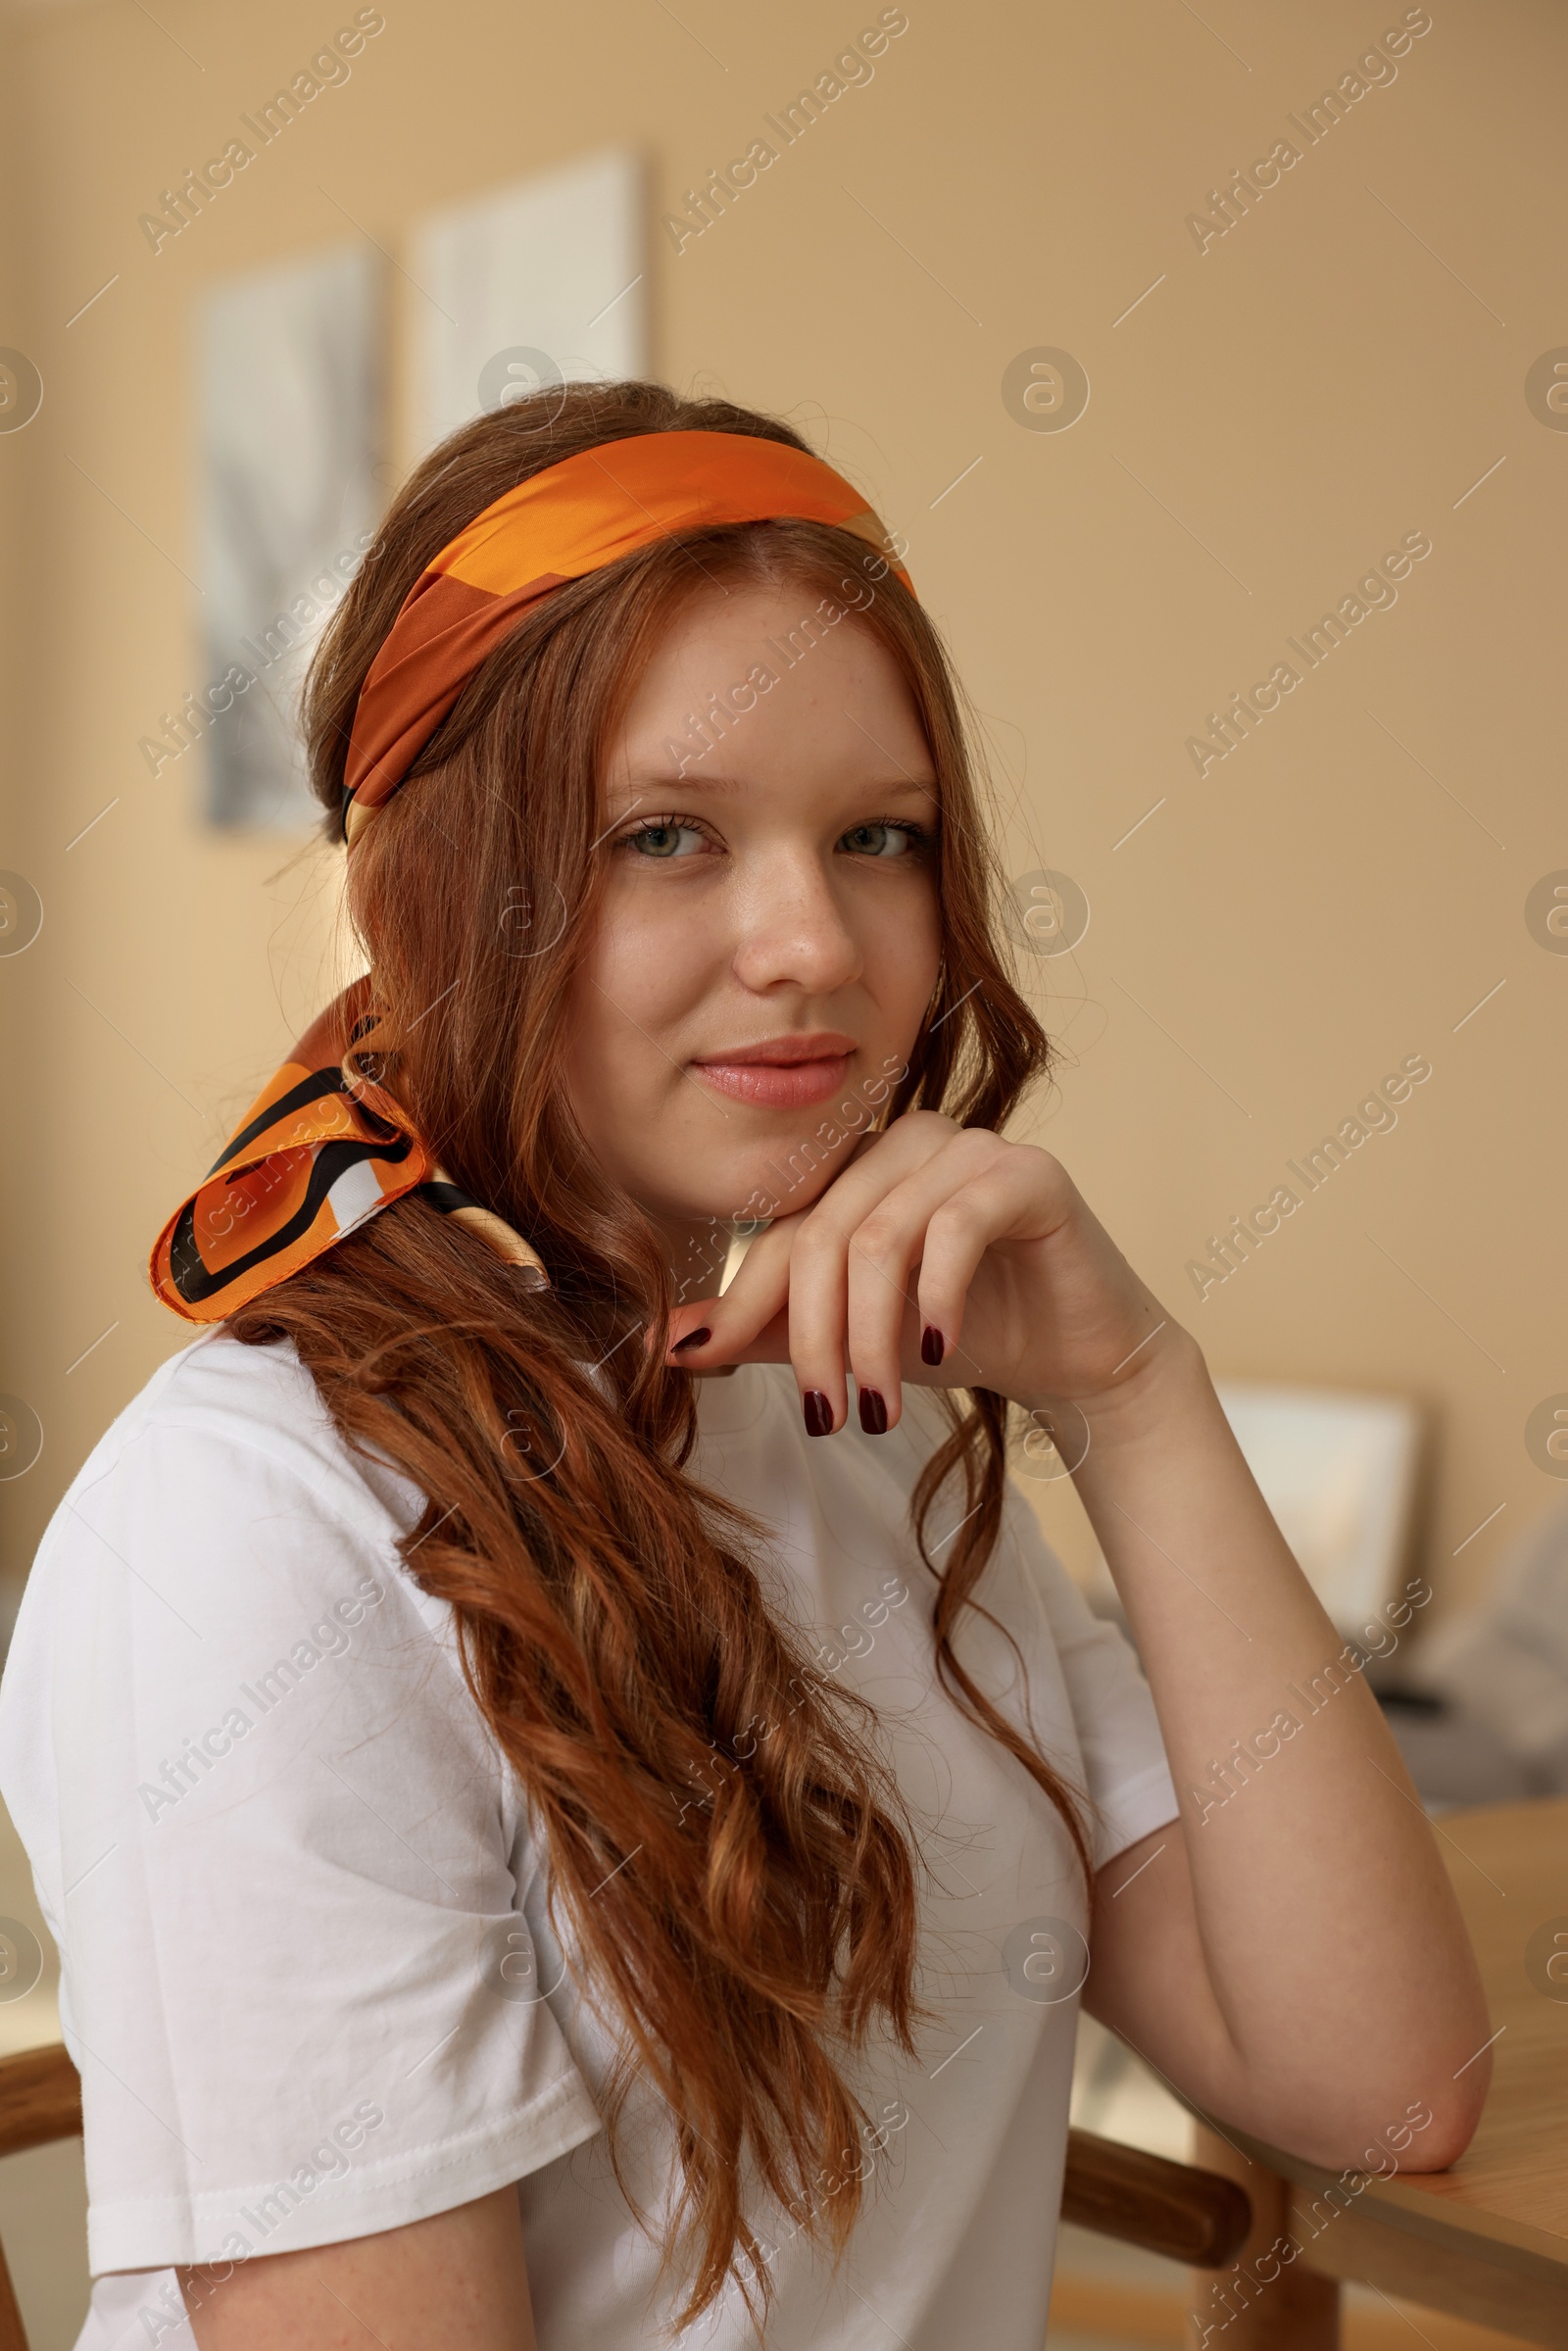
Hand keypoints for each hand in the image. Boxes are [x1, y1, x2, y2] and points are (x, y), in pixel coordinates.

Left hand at [664, 1110, 1177, 1432]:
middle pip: (825, 1236)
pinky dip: (935, 1296)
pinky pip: (956, 1226)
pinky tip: (938, 1350)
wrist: (1078, 1356)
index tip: (707, 1367)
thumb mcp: (853, 1337)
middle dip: (816, 1338)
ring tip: (876, 1408)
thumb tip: (670, 1344)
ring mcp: (971, 1147)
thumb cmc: (969, 1334)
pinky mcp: (1029, 1173)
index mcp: (860, 1167)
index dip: (744, 1302)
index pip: (785, 1232)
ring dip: (871, 1336)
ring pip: (882, 1238)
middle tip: (826, 1416)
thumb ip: (771, 1331)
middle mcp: (908, 1141)